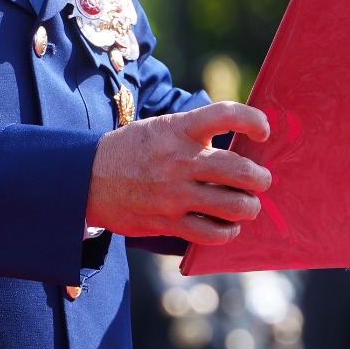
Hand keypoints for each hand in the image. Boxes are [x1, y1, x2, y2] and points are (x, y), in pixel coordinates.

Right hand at [84, 102, 273, 243]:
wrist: (86, 179)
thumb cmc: (131, 150)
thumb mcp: (160, 127)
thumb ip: (195, 132)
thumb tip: (239, 144)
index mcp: (178, 129)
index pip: (227, 115)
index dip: (254, 121)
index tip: (262, 132)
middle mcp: (179, 161)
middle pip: (240, 171)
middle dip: (260, 178)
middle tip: (261, 180)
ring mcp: (174, 194)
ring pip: (233, 206)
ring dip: (248, 207)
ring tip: (247, 205)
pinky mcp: (167, 222)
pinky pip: (211, 233)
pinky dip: (227, 231)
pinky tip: (228, 226)